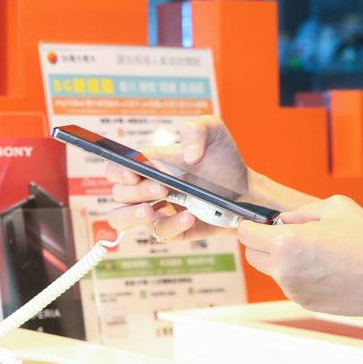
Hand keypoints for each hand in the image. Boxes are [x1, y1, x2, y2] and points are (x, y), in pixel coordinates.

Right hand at [104, 116, 249, 242]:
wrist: (246, 189)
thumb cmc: (224, 159)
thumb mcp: (213, 131)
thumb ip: (195, 130)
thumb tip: (188, 155)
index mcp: (150, 164)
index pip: (117, 168)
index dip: (117, 170)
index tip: (132, 172)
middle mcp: (147, 188)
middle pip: (119, 193)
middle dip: (135, 191)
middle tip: (161, 187)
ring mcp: (158, 210)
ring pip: (121, 219)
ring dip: (130, 215)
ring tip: (149, 210)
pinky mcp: (173, 230)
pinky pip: (160, 234)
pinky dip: (172, 225)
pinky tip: (190, 216)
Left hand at [235, 194, 362, 316]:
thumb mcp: (335, 207)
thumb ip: (301, 212)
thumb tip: (283, 220)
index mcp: (287, 242)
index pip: (246, 234)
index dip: (250, 225)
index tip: (259, 223)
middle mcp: (284, 270)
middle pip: (252, 256)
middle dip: (263, 244)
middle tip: (288, 235)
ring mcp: (294, 291)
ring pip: (274, 272)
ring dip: (284, 261)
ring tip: (317, 252)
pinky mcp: (307, 304)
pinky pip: (293, 286)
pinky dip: (300, 277)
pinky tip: (327, 269)